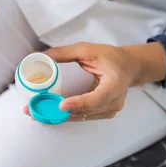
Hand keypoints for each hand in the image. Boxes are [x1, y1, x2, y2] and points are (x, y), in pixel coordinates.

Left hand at [23, 42, 165, 120]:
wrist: (128, 66)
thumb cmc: (111, 57)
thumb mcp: (87, 49)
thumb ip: (64, 52)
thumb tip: (40, 55)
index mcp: (115, 84)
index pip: (97, 98)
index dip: (79, 103)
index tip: (62, 105)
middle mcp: (114, 101)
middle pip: (86, 111)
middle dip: (60, 111)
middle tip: (36, 110)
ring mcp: (110, 110)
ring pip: (82, 117)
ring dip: (60, 115)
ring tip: (37, 112)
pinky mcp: (103, 113)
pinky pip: (83, 116)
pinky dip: (67, 114)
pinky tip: (50, 112)